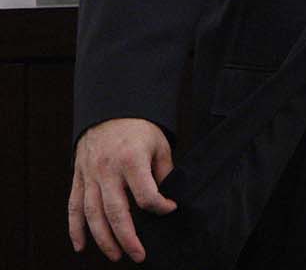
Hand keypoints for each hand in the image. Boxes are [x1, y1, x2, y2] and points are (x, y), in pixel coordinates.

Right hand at [69, 118, 177, 262]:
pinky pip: (73, 207)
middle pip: (116, 212)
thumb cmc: (139, 130)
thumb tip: (167, 198)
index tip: (170, 208)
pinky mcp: (78, 179)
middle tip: (139, 255)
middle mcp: (107, 171)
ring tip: (116, 255)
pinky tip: (81, 246)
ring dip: (103, 239)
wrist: (110, 112)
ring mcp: (89, 176)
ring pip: (93, 214)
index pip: (146, 196)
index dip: (161, 207)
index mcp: (131, 161)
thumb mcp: (160, 145)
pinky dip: (75, 229)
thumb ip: (162, 172)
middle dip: (128, 238)